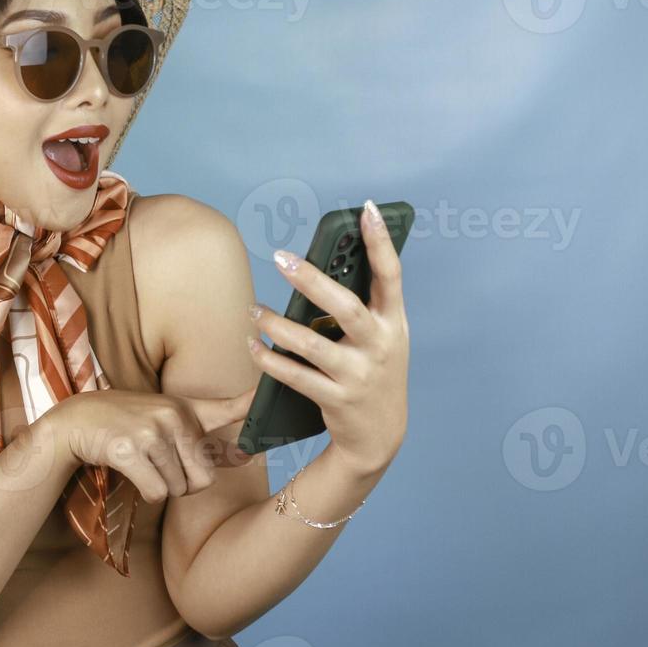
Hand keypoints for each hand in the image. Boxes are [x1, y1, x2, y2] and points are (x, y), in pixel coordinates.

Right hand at [47, 387, 256, 503]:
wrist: (75, 422)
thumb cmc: (125, 424)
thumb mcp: (166, 422)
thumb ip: (206, 442)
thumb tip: (247, 456)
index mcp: (185, 409)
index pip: (230, 408)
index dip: (255, 405)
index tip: (272, 397)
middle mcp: (173, 416)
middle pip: (204, 478)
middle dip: (185, 485)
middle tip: (163, 470)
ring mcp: (151, 432)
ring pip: (177, 488)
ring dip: (160, 488)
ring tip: (142, 465)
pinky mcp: (130, 450)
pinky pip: (156, 492)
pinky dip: (146, 493)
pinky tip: (132, 473)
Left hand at [248, 200, 409, 473]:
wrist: (380, 436)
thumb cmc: (374, 371)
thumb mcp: (381, 337)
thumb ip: (361, 306)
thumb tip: (321, 265)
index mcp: (394, 323)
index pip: (391, 275)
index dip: (381, 242)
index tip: (367, 209)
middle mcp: (381, 347)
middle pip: (345, 307)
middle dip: (312, 281)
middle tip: (280, 257)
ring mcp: (358, 375)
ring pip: (311, 345)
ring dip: (277, 325)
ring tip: (254, 310)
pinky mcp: (336, 399)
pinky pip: (295, 376)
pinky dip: (269, 360)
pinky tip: (253, 346)